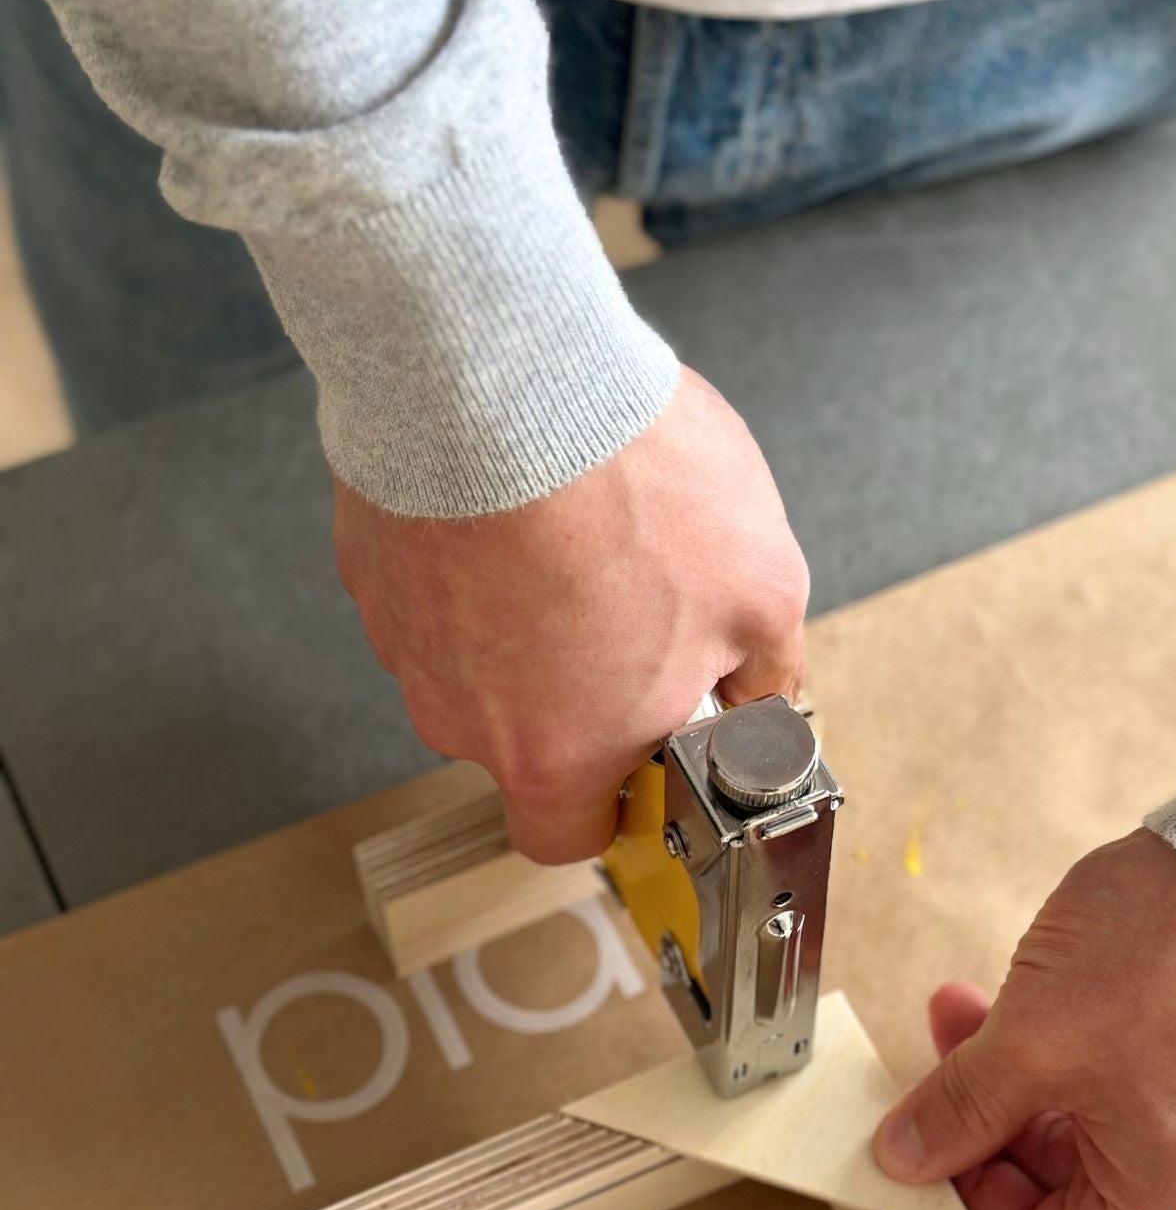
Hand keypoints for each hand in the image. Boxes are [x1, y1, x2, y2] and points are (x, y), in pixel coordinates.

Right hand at [332, 367, 807, 861]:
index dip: (614, 805)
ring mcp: (406, 642)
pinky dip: (483, 559)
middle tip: (637, 616)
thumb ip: (768, 671)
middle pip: (525, 738)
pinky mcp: (373, 566)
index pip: (566, 838)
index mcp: (555, 755)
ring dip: (531, 616)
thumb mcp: (764, 589)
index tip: (650, 759)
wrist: (496, 370)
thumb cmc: (625, 487)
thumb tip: (762, 692)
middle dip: (583, 690)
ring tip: (588, 535)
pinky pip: (439, 587)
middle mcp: (462, 717)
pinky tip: (532, 499)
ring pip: (480, 658)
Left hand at [874, 830, 1175, 1209]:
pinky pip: (1168, 1102)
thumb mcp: (1032, 1039)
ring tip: (996, 998)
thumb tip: (907, 1154)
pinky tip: (1067, 993)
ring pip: (1116, 1139)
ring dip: (1044, 1079)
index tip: (924, 1128)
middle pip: (1076, 1193)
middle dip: (999, 1115)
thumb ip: (959, 1111)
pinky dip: (1104, 1061)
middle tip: (952, 1034)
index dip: (963, 1190)